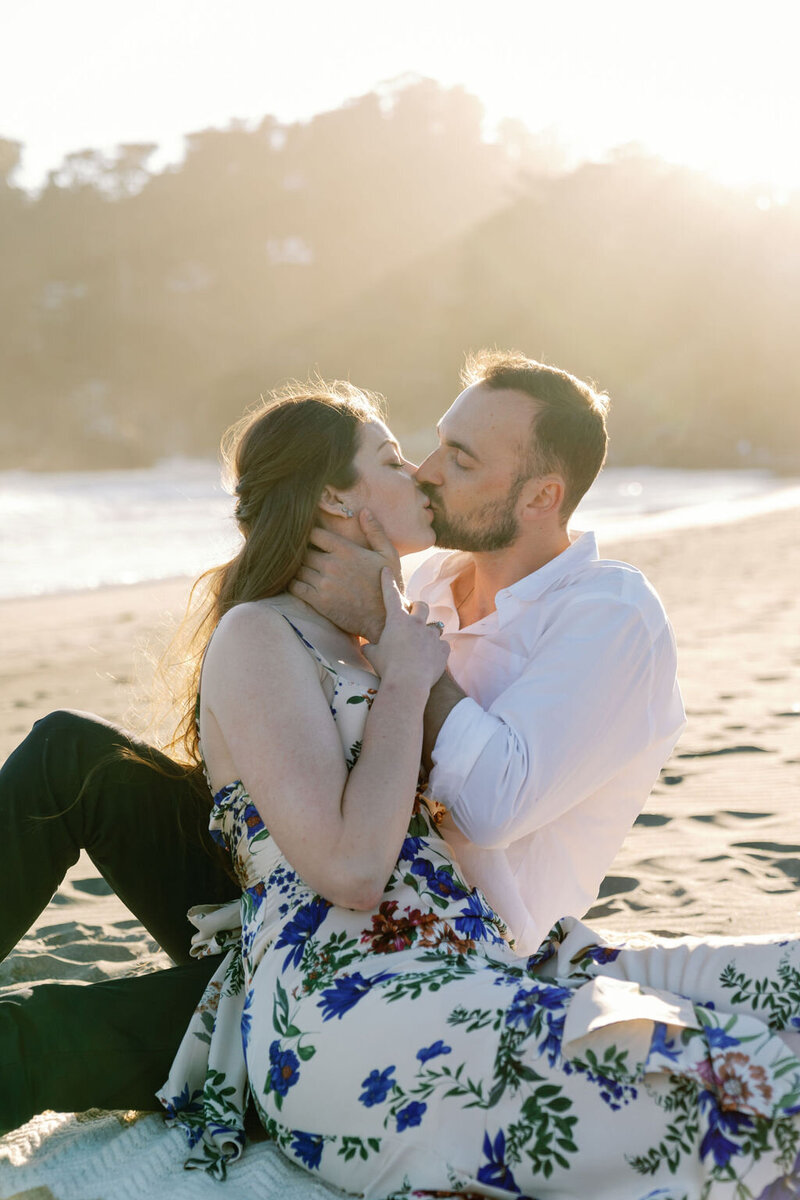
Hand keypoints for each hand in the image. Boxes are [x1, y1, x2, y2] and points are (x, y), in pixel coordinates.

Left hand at [289, 509, 402, 641]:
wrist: (384, 619)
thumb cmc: (387, 586)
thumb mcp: (388, 555)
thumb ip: (375, 531)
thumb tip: (364, 511)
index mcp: (346, 550)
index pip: (314, 534)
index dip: (309, 534)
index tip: (309, 538)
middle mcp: (332, 565)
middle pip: (303, 551)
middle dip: (301, 552)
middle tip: (300, 554)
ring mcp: (323, 583)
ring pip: (297, 568)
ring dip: (296, 567)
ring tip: (298, 567)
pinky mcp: (319, 601)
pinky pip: (295, 587)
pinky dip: (293, 583)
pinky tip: (298, 582)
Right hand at [363, 568, 448, 691]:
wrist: (408, 683)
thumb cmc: (387, 667)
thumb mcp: (372, 655)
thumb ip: (371, 647)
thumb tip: (367, 646)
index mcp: (397, 621)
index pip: (391, 595)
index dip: (387, 581)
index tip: (386, 570)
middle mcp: (417, 623)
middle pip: (421, 605)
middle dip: (418, 607)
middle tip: (414, 614)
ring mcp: (432, 635)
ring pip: (436, 626)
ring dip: (430, 631)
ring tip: (423, 643)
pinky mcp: (443, 649)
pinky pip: (442, 646)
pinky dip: (437, 650)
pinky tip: (431, 659)